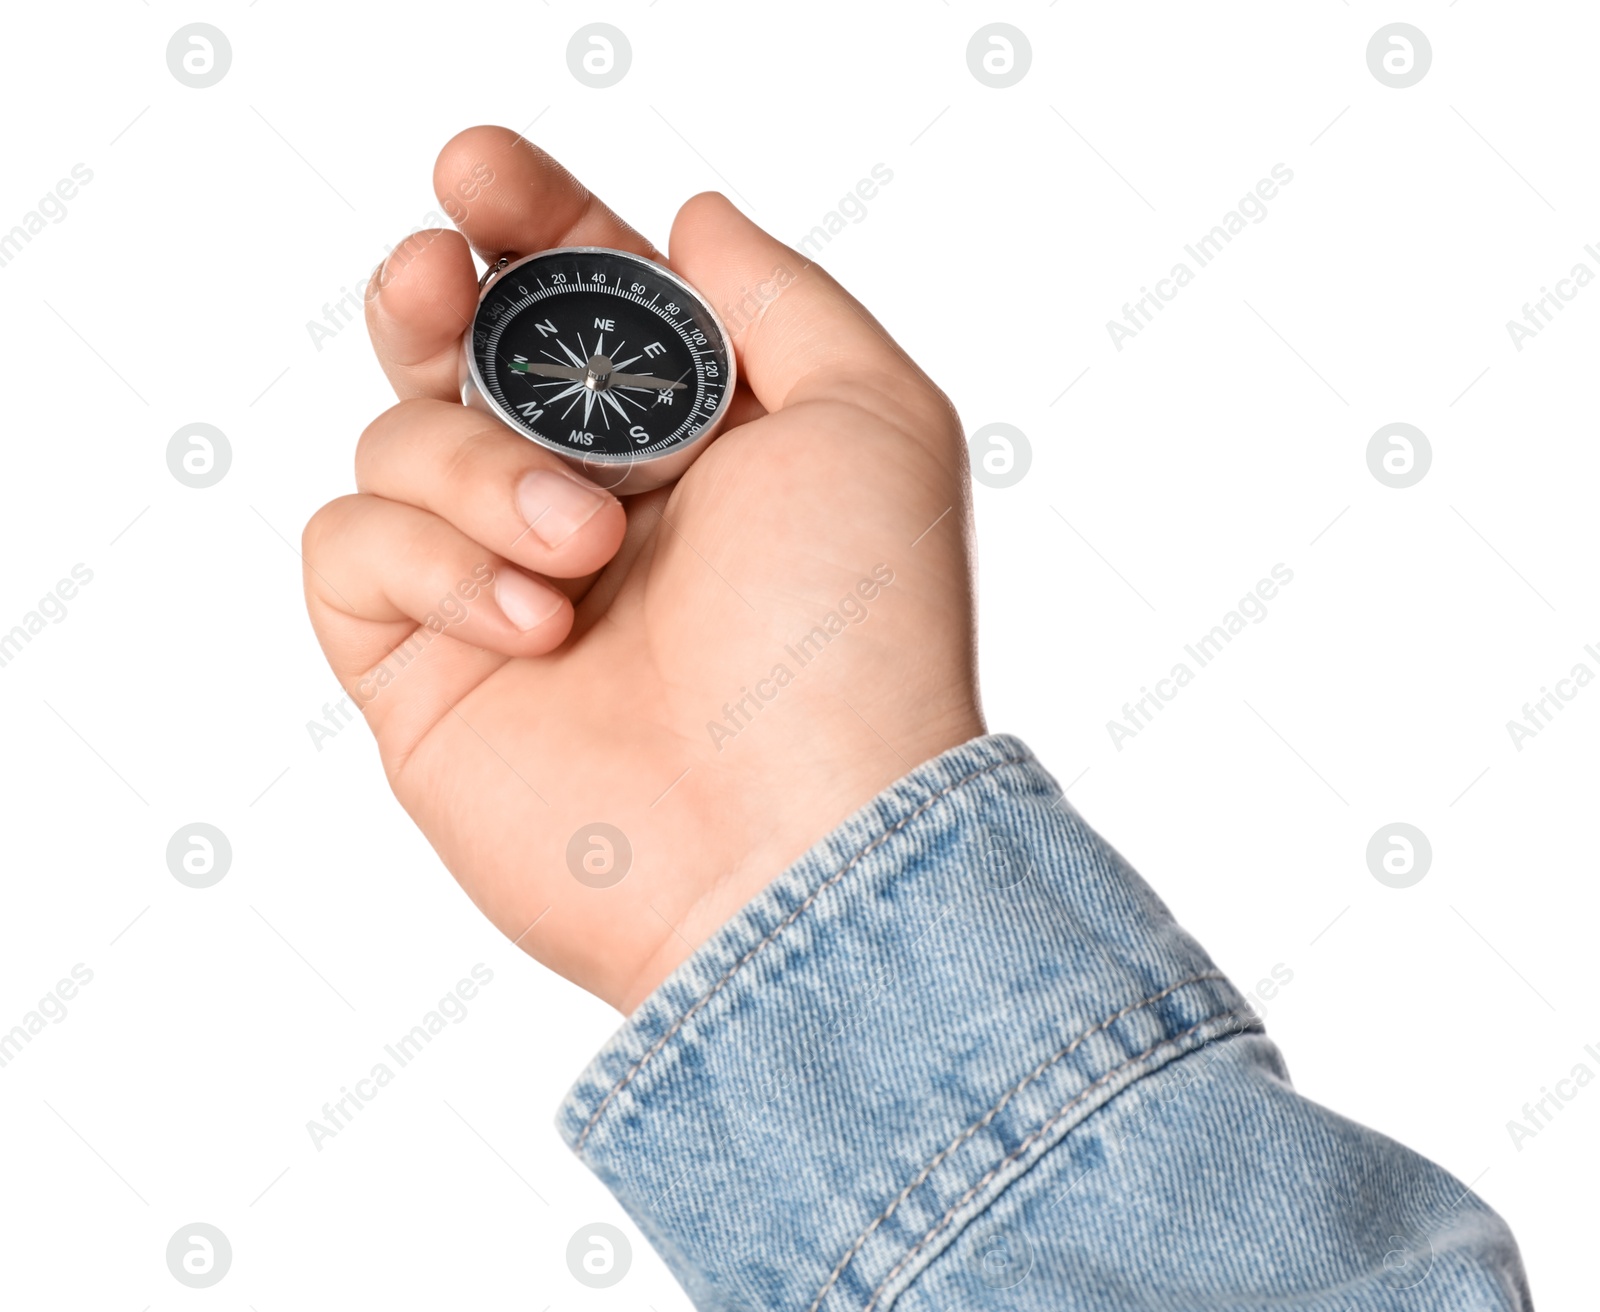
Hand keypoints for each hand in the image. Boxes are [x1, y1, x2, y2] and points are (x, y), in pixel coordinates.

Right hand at [302, 127, 983, 1012]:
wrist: (795, 847)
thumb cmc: (854, 642)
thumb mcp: (873, 422)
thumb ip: (781, 298)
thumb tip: (690, 221)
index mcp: (693, 438)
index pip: (580, 293)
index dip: (524, 218)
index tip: (479, 172)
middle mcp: (589, 501)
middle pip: (457, 346)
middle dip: (436, 291)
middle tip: (443, 280)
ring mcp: (497, 587)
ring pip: (396, 436)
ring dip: (481, 468)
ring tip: (586, 549)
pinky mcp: (421, 673)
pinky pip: (349, 549)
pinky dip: (429, 560)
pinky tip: (534, 622)